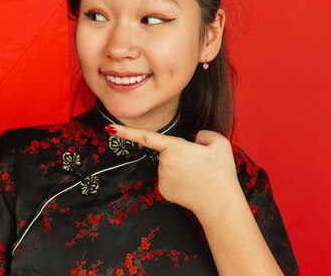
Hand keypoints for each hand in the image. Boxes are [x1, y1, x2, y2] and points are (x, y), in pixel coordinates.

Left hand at [108, 125, 241, 216]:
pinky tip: (191, 186)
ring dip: (180, 168)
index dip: (126, 132)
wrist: (219, 203)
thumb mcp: (219, 143)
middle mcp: (163, 162)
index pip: (146, 137)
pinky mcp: (163, 191)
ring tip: (198, 176)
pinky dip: (178, 181)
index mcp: (174, 147)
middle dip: (181, 155)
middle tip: (200, 164)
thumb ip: (204, 134)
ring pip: (168, 166)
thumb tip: (195, 139)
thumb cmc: (220, 172)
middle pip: (168, 152)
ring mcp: (161, 178)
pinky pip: (169, 179)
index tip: (110, 127)